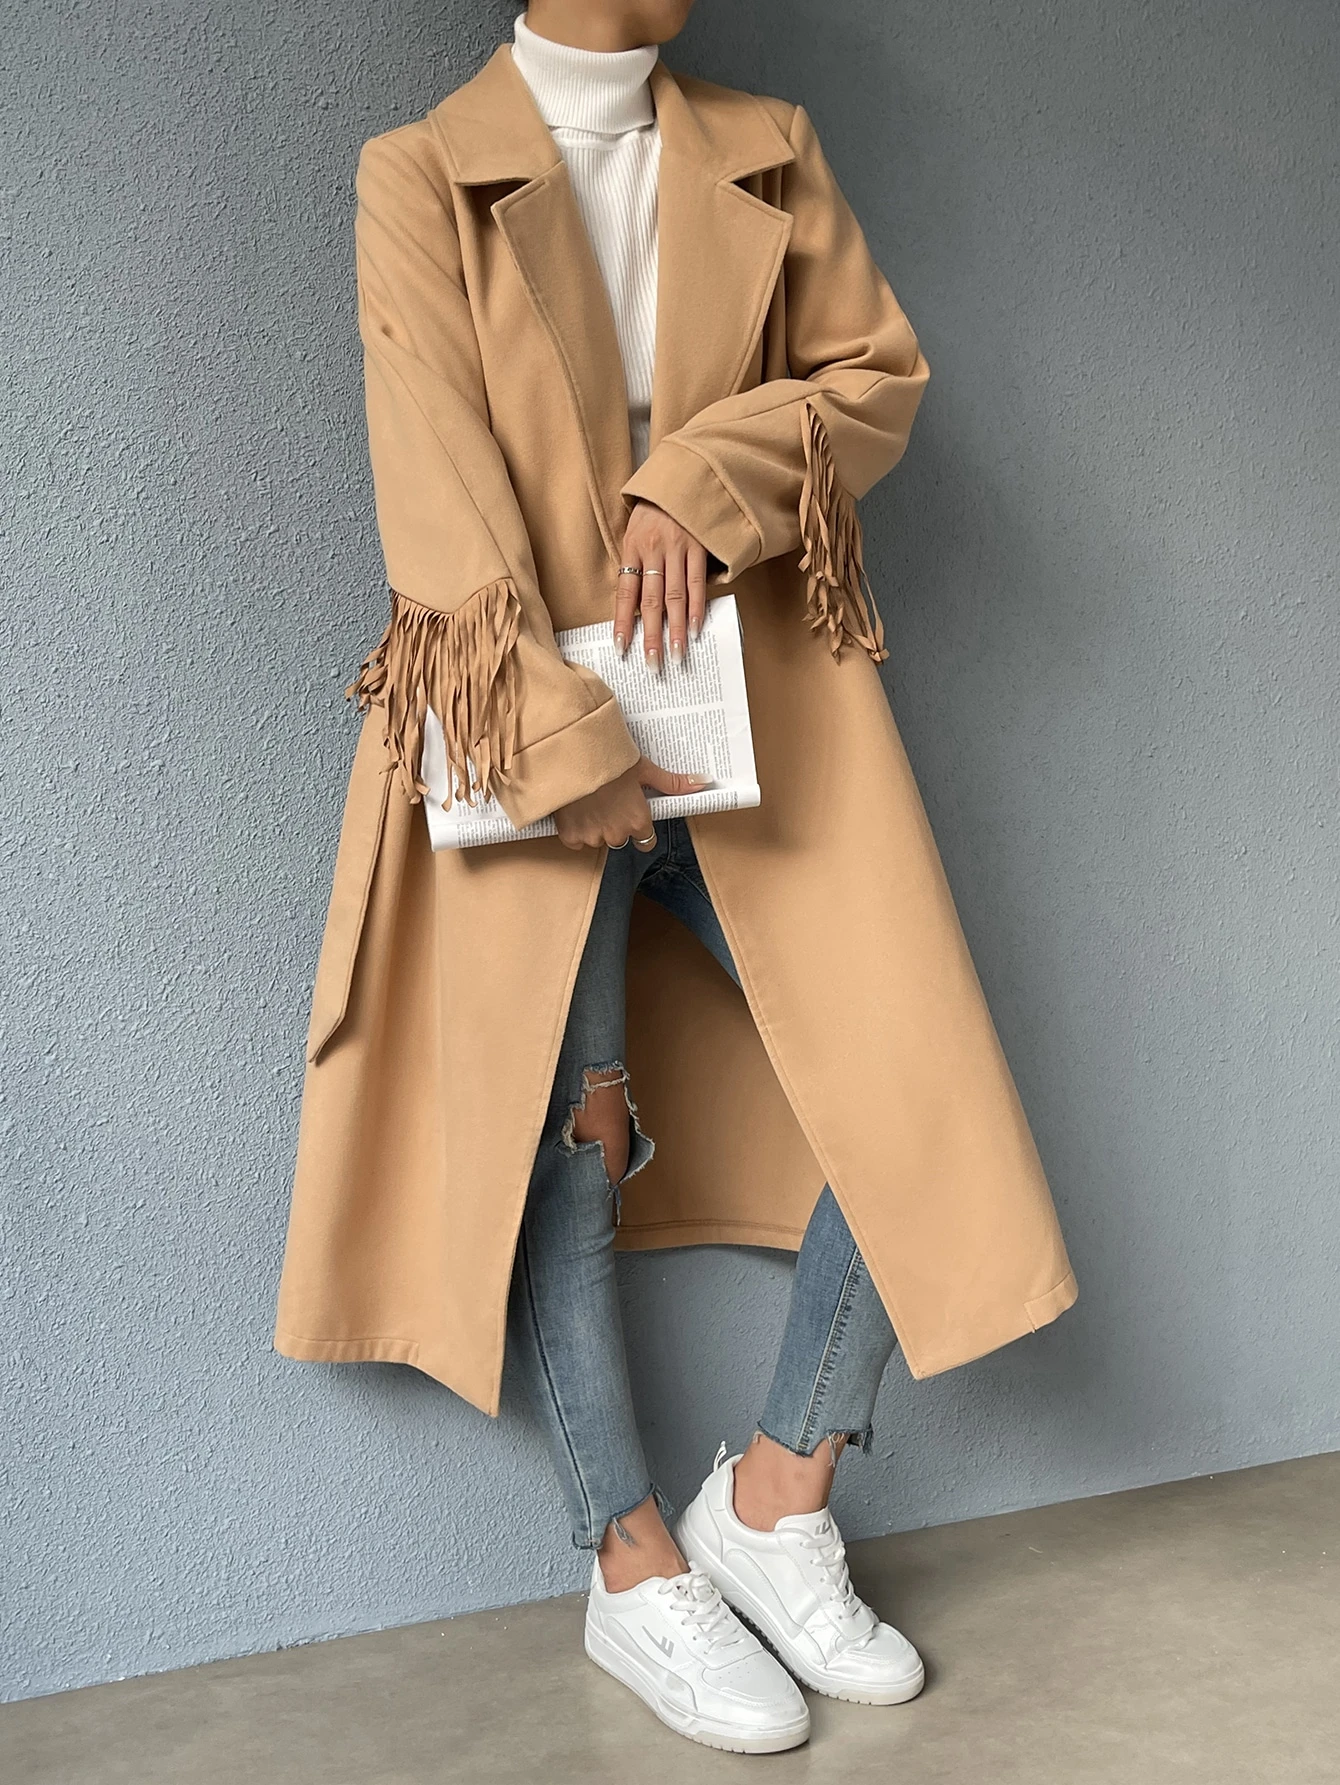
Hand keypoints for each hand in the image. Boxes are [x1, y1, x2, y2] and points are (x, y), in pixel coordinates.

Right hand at [553, 755, 711, 851]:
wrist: (574, 756)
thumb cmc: (611, 760)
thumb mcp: (645, 769)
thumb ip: (672, 783)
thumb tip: (704, 782)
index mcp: (638, 821)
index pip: (646, 841)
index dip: (639, 828)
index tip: (631, 815)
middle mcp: (617, 834)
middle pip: (620, 839)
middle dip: (615, 825)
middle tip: (608, 802)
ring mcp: (593, 837)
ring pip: (597, 840)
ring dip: (594, 827)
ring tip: (590, 802)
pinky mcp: (570, 836)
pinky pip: (575, 840)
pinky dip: (574, 828)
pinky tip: (575, 809)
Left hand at [615, 501, 709, 671]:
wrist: (680, 477)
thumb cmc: (653, 511)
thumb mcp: (634, 532)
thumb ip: (634, 565)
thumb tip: (632, 607)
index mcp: (632, 547)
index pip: (625, 592)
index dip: (622, 621)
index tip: (621, 649)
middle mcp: (653, 550)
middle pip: (651, 601)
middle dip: (651, 636)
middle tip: (652, 664)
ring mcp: (678, 548)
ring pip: (676, 597)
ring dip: (677, 630)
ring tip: (677, 655)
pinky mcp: (700, 547)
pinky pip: (698, 583)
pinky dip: (697, 607)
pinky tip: (696, 628)